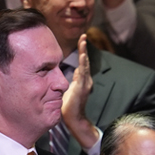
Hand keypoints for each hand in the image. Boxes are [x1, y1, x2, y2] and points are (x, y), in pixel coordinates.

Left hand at [61, 34, 99, 150]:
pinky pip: (83, 72)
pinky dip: (83, 63)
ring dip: (84, 52)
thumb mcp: (68, 89)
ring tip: (83, 40)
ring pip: (85, 64)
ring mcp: (85, 83)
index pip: (82, 63)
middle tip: (83, 36)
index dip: (82, 52)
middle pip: (85, 61)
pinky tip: (83, 55)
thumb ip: (72, 80)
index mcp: (82, 80)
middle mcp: (86, 80)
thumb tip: (73, 71)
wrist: (73, 119)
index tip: (81, 40)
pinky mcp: (82, 87)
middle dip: (83, 48)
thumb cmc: (69, 106)